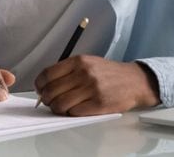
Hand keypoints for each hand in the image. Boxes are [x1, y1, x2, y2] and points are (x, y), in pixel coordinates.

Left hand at [34, 55, 159, 115]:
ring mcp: (91, 89)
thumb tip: (45, 85)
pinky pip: (74, 112)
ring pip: (60, 104)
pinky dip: (71, 113)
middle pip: (51, 91)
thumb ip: (68, 71)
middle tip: (51, 101)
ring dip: (58, 108)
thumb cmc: (108, 73)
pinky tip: (76, 108)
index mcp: (78, 61)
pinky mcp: (98, 104)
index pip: (47, 74)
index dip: (40, 85)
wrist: (133, 80)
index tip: (41, 89)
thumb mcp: (88, 62)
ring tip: (63, 107)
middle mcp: (83, 73)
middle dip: (47, 99)